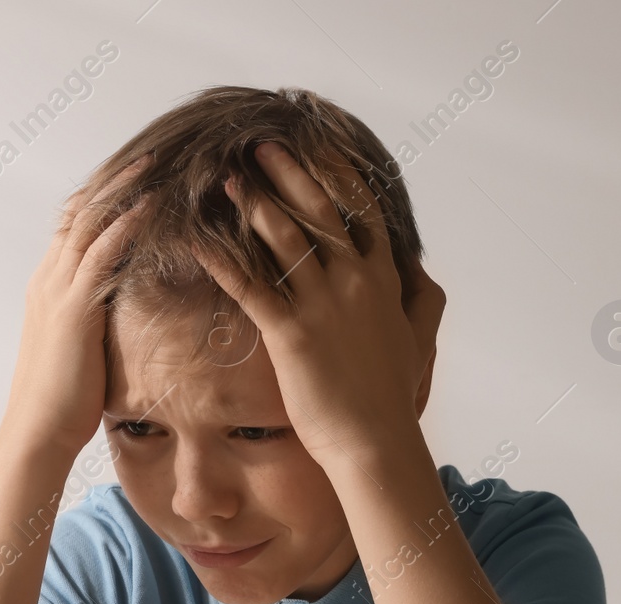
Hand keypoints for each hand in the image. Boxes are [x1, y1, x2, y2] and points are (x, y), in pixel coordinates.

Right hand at [1, 158, 150, 459]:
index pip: (73, 224)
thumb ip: (92, 319)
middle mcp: (48, 278)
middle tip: (150, 148)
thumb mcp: (78, 348)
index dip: (102, 195)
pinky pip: (101, 253)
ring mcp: (56, 290)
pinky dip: (126, 223)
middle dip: (113, 178)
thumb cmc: (60, 401)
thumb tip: (118, 310)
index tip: (135, 171)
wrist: (38, 432)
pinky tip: (152, 204)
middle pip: (79, 210)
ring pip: (89, 221)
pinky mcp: (72, 308)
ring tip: (156, 160)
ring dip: (123, 187)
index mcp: (47, 286)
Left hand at [193, 143, 443, 470]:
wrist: (375, 441)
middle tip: (261, 145)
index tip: (317, 146)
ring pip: (284, 239)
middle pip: (318, 211)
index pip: (361, 211)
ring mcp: (323, 304)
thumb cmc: (392, 395)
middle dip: (288, 174)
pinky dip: (221, 259)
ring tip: (228, 179)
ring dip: (254, 204)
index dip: (336, 175)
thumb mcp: (419, 337)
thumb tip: (423, 271)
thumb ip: (422, 298)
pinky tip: (197, 240)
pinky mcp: (291, 334)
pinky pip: (249, 286)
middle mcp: (354, 281)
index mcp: (383, 278)